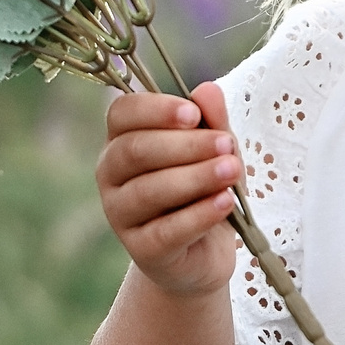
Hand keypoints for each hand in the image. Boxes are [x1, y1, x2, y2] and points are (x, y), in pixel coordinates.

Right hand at [95, 82, 243, 297]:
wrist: (203, 254)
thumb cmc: (202, 191)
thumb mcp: (213, 151)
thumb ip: (211, 122)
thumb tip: (207, 89)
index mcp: (123, 139)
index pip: (122, 113)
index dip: (155, 109)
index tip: (193, 114)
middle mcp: (112, 174)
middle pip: (135, 150)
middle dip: (185, 144)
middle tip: (226, 144)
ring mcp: (120, 213)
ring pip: (149, 190)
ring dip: (196, 177)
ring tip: (232, 170)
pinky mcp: (141, 249)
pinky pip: (166, 230)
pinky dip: (199, 214)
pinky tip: (225, 202)